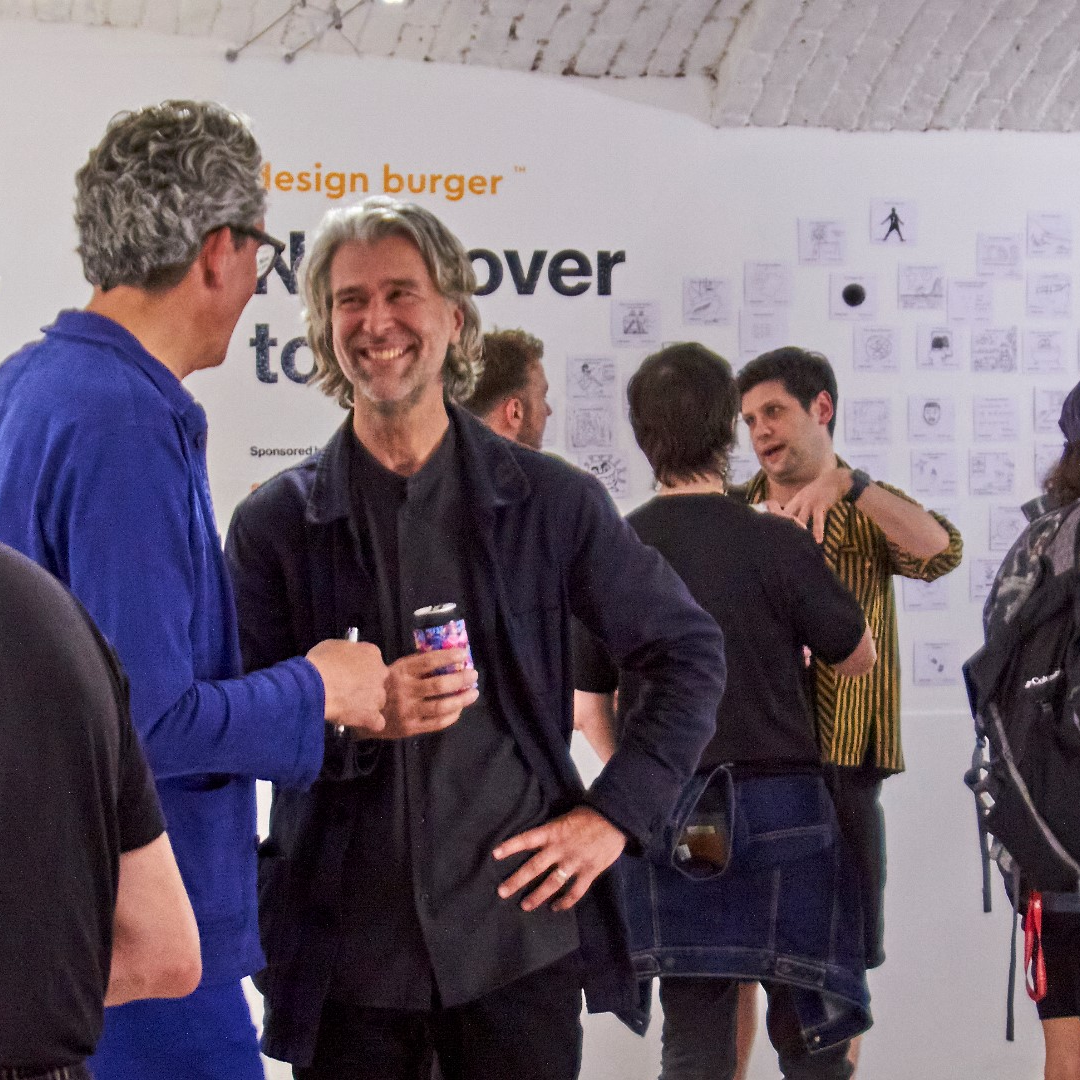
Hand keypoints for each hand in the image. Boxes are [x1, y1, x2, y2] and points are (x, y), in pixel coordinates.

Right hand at [306, 639, 387, 733]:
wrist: (316, 686)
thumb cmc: (320, 663)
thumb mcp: (332, 646)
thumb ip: (346, 652)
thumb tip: (344, 659)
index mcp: (371, 653)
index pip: (372, 659)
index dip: (361, 668)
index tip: (350, 672)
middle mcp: (380, 673)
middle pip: (378, 680)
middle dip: (367, 685)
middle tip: (349, 689)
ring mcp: (377, 695)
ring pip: (378, 700)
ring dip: (367, 703)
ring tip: (348, 707)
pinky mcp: (371, 715)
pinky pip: (377, 722)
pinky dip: (369, 723)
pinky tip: (358, 721)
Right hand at [378, 648, 477, 739]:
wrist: (365, 712)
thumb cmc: (387, 686)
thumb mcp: (396, 670)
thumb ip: (417, 665)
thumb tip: (450, 657)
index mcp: (401, 671)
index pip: (428, 661)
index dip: (448, 656)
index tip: (464, 654)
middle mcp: (405, 690)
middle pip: (438, 684)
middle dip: (460, 679)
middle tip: (473, 675)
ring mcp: (407, 711)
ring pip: (441, 706)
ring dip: (461, 699)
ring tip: (473, 693)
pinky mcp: (410, 727)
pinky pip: (437, 723)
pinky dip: (452, 716)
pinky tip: (459, 709)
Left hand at [492, 806, 626, 911]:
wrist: (616, 818)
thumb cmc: (590, 815)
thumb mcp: (566, 817)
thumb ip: (553, 831)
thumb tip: (538, 841)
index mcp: (554, 831)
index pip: (527, 839)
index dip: (510, 846)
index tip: (495, 854)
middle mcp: (560, 848)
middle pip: (534, 867)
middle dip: (517, 880)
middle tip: (502, 891)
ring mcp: (574, 862)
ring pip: (552, 883)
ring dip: (537, 896)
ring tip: (525, 906)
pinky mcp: (589, 871)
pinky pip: (574, 891)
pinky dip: (564, 902)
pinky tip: (555, 908)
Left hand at [781, 467, 849, 542]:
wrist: (834, 480)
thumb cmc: (818, 492)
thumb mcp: (804, 497)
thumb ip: (797, 508)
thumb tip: (789, 521)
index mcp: (795, 501)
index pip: (781, 513)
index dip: (775, 523)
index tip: (772, 535)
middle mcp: (800, 502)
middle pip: (787, 516)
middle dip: (782, 528)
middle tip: (779, 543)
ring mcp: (810, 503)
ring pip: (801, 519)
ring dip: (798, 531)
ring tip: (795, 545)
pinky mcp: (821, 505)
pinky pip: (818, 520)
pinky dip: (818, 530)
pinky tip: (818, 540)